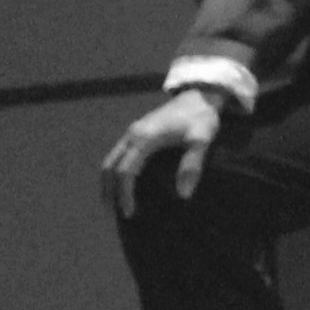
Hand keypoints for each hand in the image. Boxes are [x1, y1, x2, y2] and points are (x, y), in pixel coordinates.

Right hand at [102, 84, 229, 212]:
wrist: (198, 95)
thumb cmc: (202, 118)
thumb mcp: (201, 140)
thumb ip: (192, 166)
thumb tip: (183, 196)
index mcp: (145, 138)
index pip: (126, 172)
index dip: (125, 194)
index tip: (129, 212)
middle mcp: (132, 135)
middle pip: (109, 167)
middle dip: (109, 191)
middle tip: (114, 213)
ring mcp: (132, 132)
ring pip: (110, 160)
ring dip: (108, 181)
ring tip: (113, 202)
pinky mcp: (136, 131)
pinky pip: (117, 154)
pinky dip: (114, 171)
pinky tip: (122, 183)